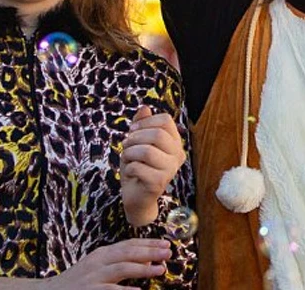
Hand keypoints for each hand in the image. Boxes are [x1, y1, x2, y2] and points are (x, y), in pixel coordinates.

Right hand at [42, 239, 171, 289]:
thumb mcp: (98, 267)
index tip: (166, 243)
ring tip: (160, 269)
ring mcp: (93, 277)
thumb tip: (148, 260)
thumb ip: (120, 262)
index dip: (148, 243)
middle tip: (168, 252)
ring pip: (121, 268)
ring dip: (142, 268)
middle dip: (150, 251)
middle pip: (128, 253)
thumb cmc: (79, 281)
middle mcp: (98, 262)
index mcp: (102, 254)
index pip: (129, 244)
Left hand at [119, 105, 184, 225]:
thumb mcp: (137, 143)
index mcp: (175, 143)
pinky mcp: (159, 183)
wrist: (136, 197)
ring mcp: (170, 170)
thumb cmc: (138, 168)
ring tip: (127, 159)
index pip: (165, 120)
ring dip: (129, 153)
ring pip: (146, 151)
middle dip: (134, 138)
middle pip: (157, 135)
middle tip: (126, 146)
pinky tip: (130, 174)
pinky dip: (128, 168)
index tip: (133, 131)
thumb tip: (145, 107)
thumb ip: (141, 125)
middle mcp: (177, 156)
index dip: (145, 122)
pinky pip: (138, 167)